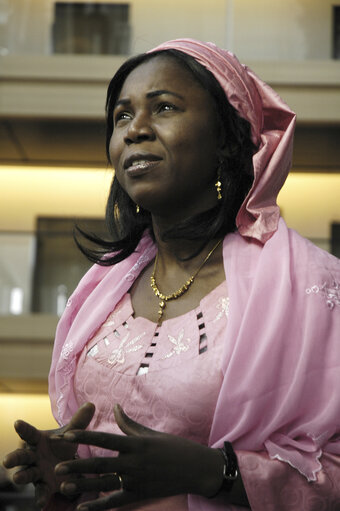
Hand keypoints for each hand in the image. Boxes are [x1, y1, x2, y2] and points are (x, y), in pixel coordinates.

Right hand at [3, 402, 94, 507]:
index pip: (29, 433)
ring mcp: (37, 472)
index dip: (23, 428)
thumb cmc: (61, 445)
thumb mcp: (70, 433)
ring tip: (17, 478)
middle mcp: (34, 456)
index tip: (17, 423)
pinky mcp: (43, 486)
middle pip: (21, 456)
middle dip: (14, 457)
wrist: (65, 464)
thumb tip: (91, 404)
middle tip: (6, 460)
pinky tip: (40, 504)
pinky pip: (40, 492)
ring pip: (26, 474)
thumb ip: (79, 421)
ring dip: (21, 476)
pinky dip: (40, 497)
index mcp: (38, 441)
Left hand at [55, 404, 223, 510]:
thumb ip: (129, 423)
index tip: (67, 434)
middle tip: (57, 466)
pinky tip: (82, 508)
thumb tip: (115, 407)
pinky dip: (98, 506)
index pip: (105, 438)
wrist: (196, 469)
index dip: (85, 436)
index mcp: (136, 444)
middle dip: (77, 464)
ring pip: (104, 483)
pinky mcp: (140, 494)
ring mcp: (136, 480)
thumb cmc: (173, 447)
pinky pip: (116, 501)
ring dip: (83, 485)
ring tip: (64, 485)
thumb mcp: (150, 433)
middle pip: (100, 463)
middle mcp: (134, 462)